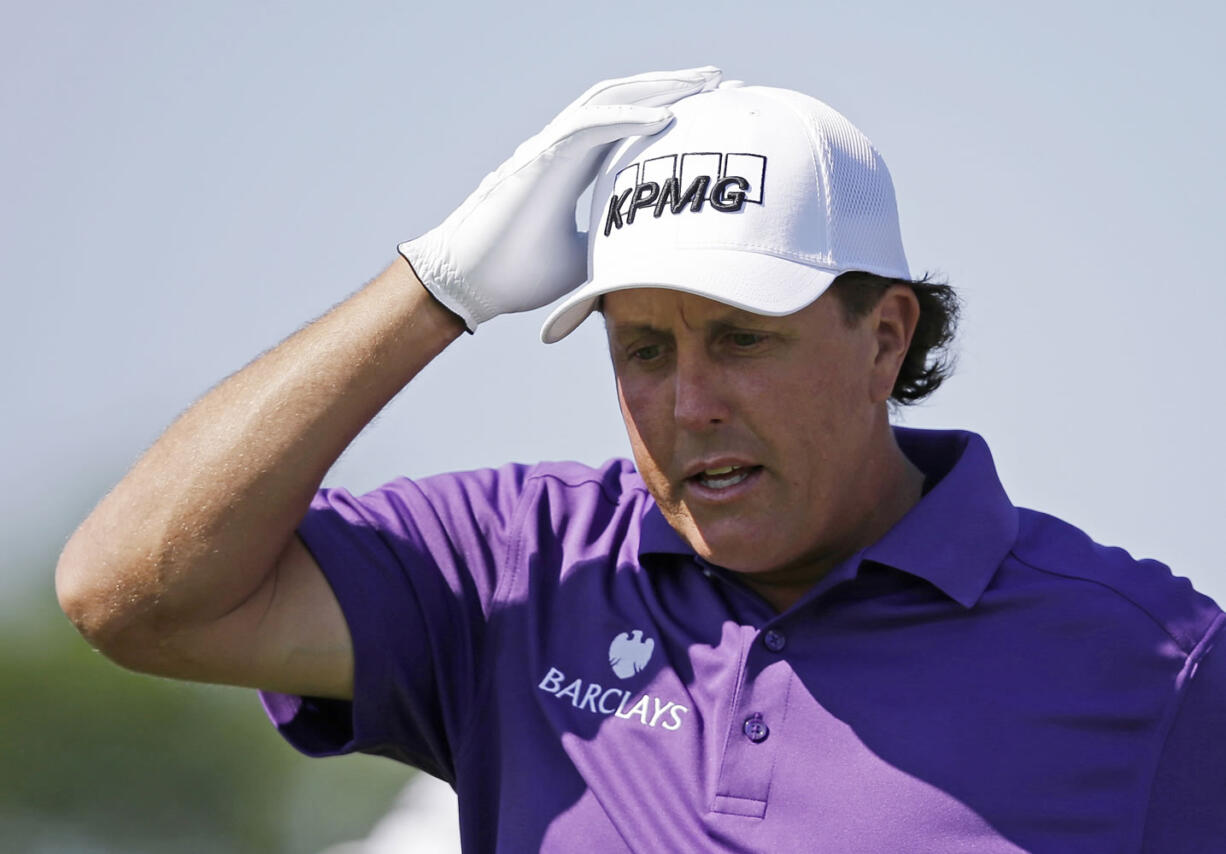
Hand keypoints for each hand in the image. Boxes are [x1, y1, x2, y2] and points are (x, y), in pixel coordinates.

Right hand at [399, 67, 721, 330]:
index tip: (713, 113)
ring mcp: (551, 148)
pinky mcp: (539, 159)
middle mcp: (566, 148)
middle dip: (676, 86)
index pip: (631, 127)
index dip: (672, 113)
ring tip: (704, 82)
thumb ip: (614, 247)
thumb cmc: (516, 273)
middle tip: (721, 80)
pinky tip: (666, 117)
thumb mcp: (584, 260)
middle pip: (628, 100)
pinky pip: (590, 127)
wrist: (470, 285)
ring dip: (660, 89)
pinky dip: (628, 119)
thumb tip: (652, 262)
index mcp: (577, 167)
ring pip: (612, 99)